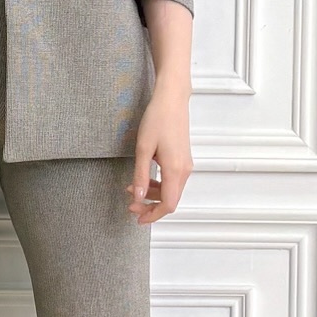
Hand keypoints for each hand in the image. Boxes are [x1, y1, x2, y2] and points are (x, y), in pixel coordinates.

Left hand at [126, 85, 192, 223]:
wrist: (172, 99)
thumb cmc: (157, 119)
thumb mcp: (143, 148)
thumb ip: (141, 175)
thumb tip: (138, 198)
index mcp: (175, 170)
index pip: (168, 204)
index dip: (153, 215)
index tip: (137, 217)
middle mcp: (184, 170)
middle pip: (170, 200)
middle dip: (150, 206)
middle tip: (130, 205)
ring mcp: (186, 165)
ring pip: (171, 191)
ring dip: (153, 194)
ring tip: (133, 189)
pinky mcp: (183, 159)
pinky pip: (173, 180)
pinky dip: (159, 184)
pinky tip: (145, 178)